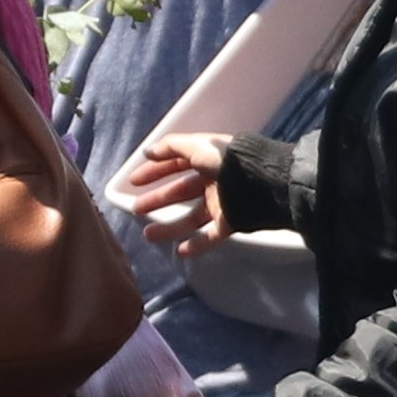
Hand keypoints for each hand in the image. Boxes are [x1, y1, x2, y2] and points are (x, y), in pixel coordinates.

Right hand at [109, 133, 234, 257]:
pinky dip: (196, 244)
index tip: (134, 182)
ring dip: (169, 226)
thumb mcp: (198, 146)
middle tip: (136, 209)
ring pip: (190, 217)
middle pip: (180, 192)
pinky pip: (210, 236)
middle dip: (157, 200)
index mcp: (207, 159)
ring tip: (148, 235)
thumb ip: (172, 147)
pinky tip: (179, 250)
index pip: (176, 164)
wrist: (262, 183)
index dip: (154, 171)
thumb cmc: (229, 161)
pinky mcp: (231, 222)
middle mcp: (213, 181)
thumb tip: (148, 151)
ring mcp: (222, 203)